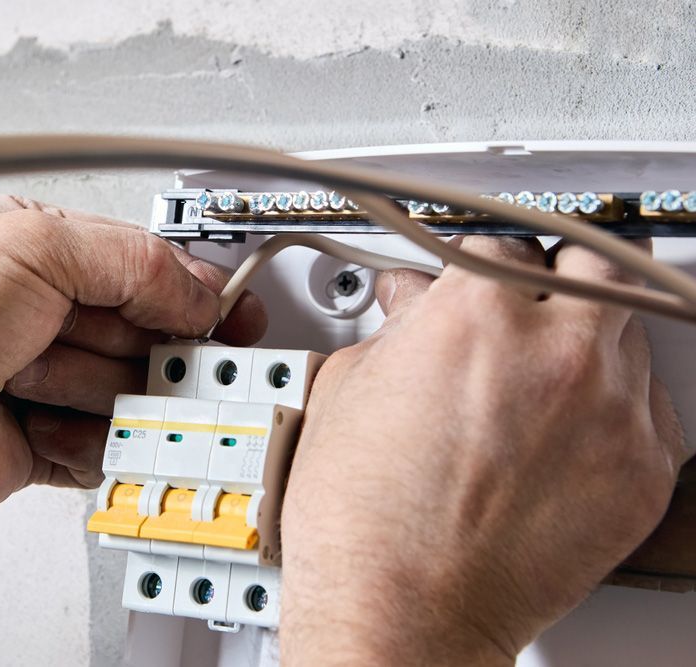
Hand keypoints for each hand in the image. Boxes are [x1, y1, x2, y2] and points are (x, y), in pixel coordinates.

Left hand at [0, 195, 265, 520]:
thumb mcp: (32, 247)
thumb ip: (131, 260)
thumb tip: (195, 286)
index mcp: (39, 254)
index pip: (143, 266)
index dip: (191, 290)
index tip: (231, 311)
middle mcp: (45, 316)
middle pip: (147, 333)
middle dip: (151, 345)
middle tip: (158, 354)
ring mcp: (49, 381)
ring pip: (132, 391)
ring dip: (96, 388)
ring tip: (35, 381)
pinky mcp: (51, 443)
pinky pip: (111, 445)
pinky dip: (85, 439)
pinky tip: (36, 423)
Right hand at [281, 237, 685, 664]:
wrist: (398, 610)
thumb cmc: (363, 519)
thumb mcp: (348, 389)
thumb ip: (395, 328)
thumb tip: (411, 307)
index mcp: (474, 313)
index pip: (496, 246)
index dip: (475, 267)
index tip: (474, 283)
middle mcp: (554, 350)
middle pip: (592, 266)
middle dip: (556, 278)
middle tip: (530, 306)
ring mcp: (609, 411)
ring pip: (628, 333)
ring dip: (588, 343)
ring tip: (543, 380)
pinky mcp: (643, 473)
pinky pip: (653, 409)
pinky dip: (614, 409)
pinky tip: (568, 432)